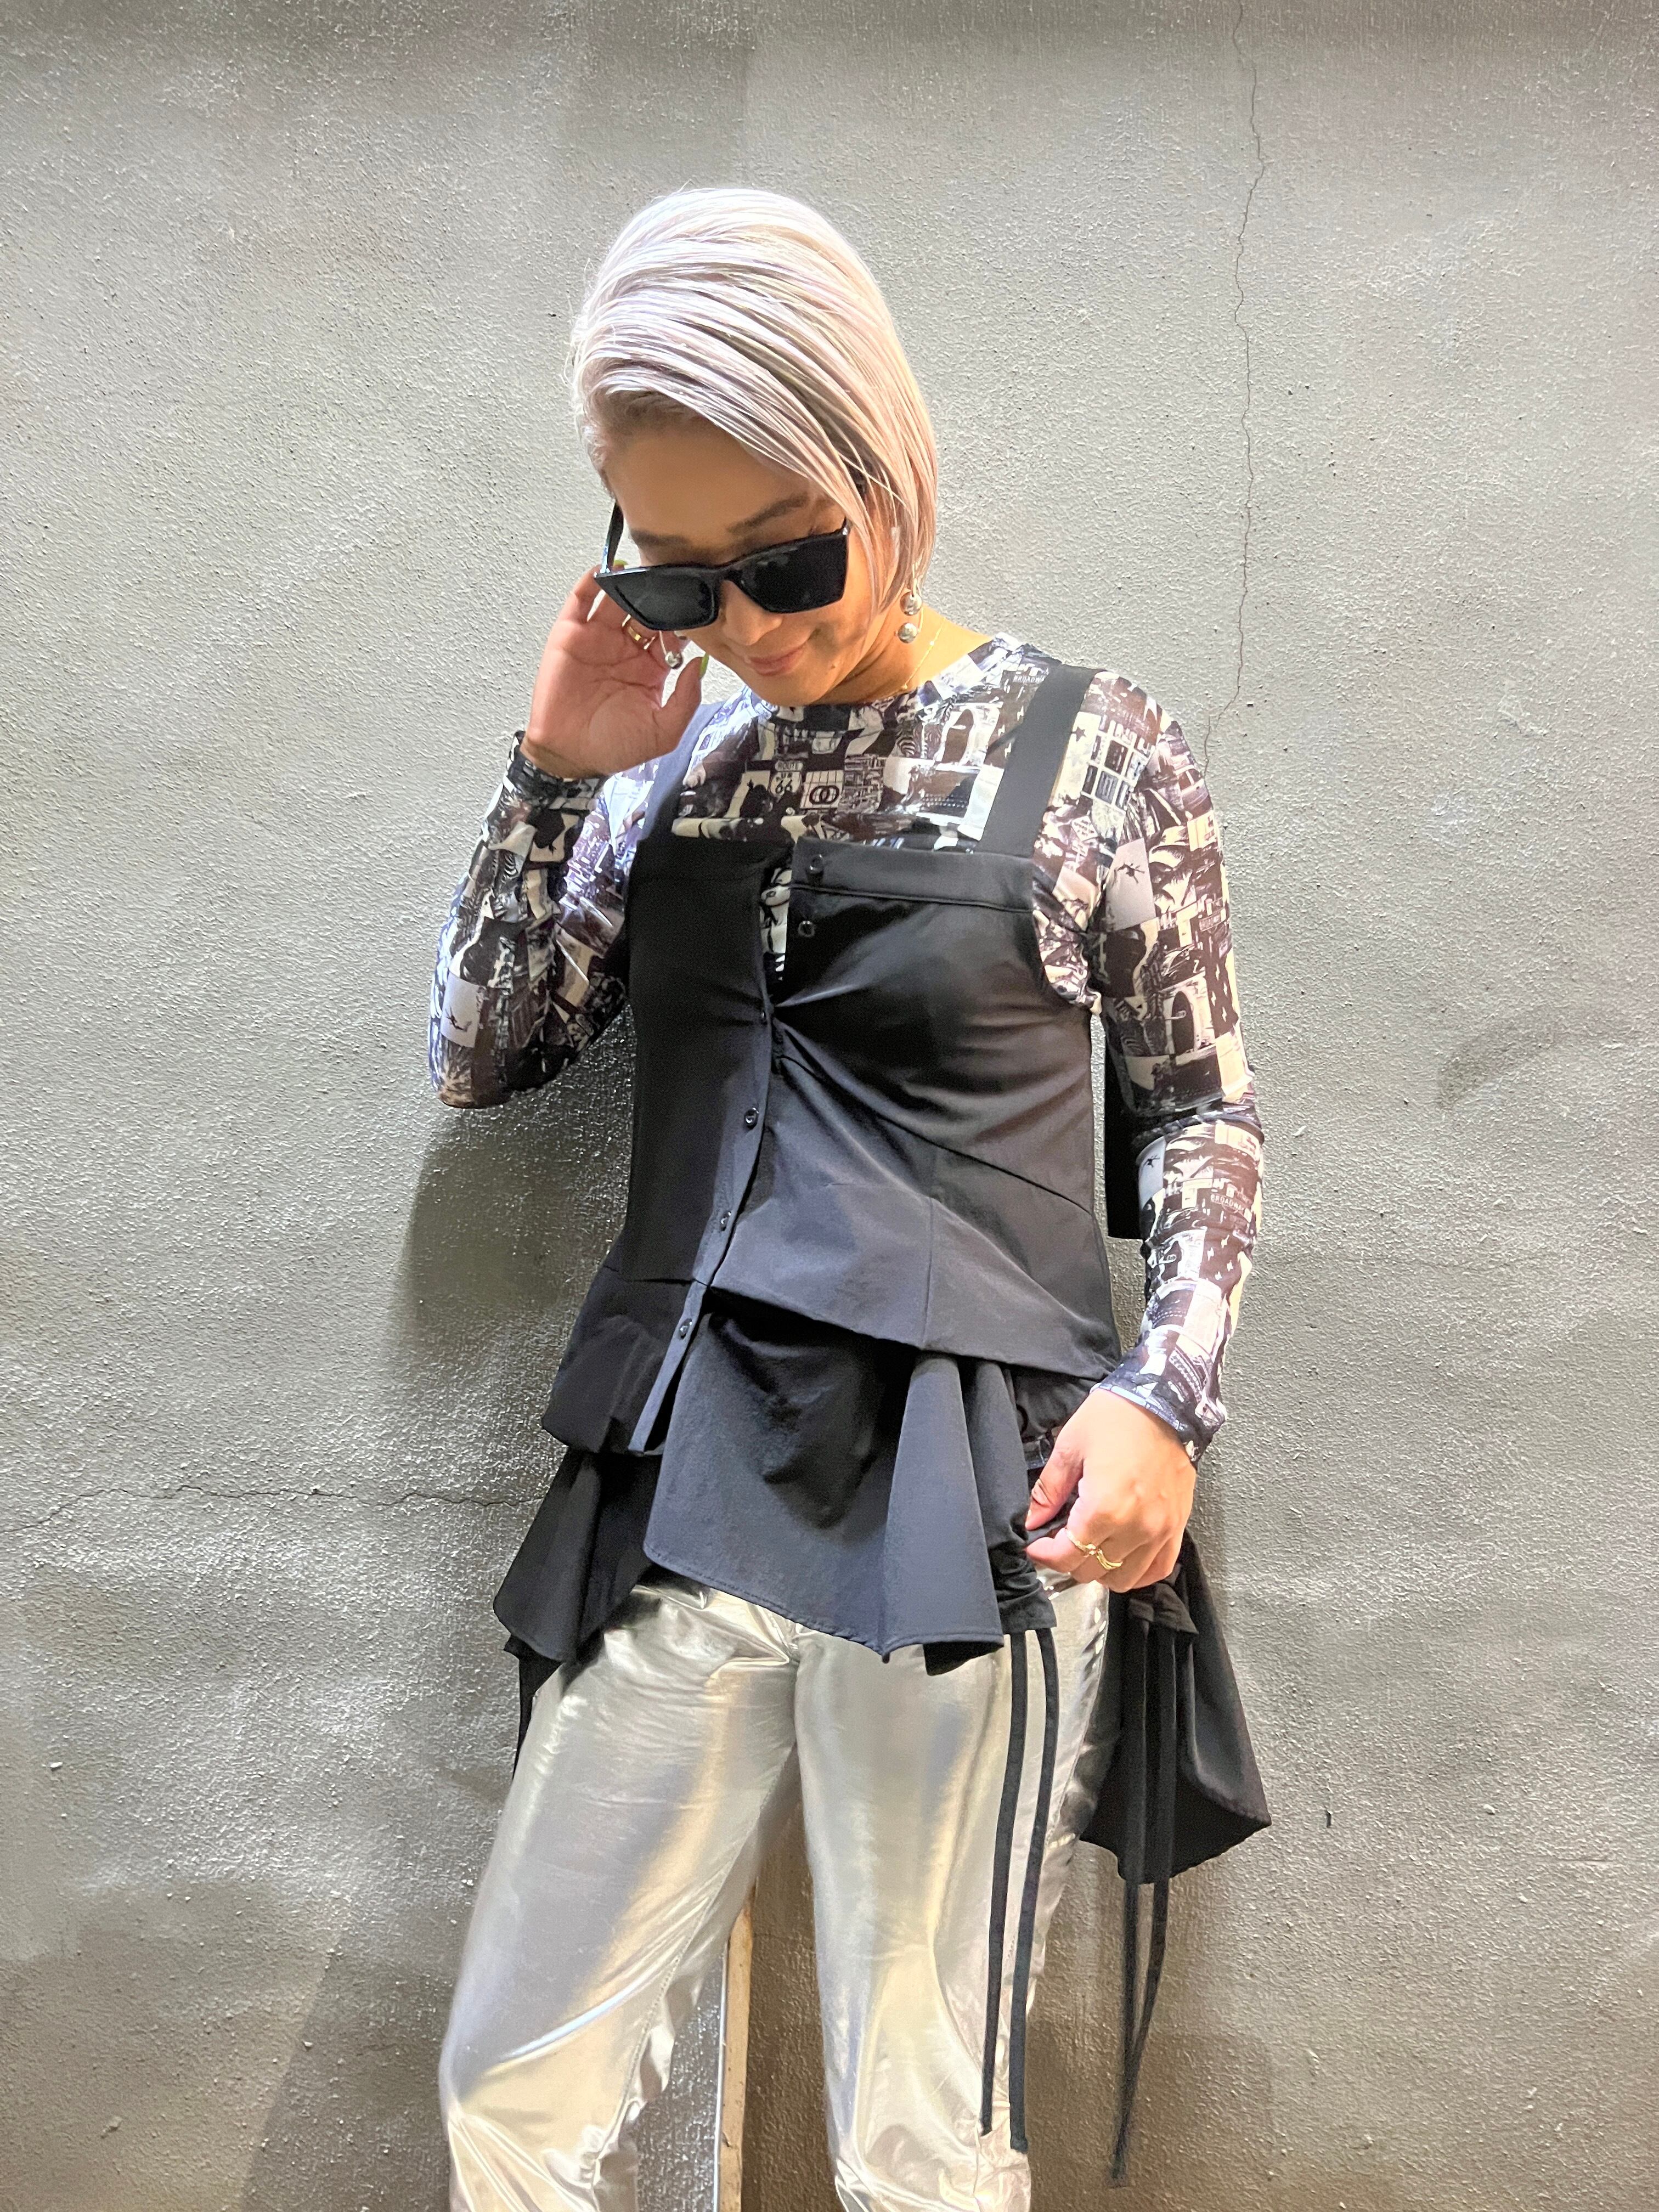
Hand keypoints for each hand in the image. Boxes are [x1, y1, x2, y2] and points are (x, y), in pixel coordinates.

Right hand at [520, 567, 703, 778]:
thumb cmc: (614, 747)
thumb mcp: (664, 732)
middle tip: (670, 580)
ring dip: (629, 583)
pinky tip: (606, 570)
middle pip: (647, 610)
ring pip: (617, 600)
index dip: (683, 622)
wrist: (569, 755)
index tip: (694, 610)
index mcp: (653, 668)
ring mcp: (599, 638)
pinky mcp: (570, 634)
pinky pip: (581, 601)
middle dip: (659, 596)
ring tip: (641, 570)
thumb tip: (701, 663)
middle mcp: (627, 649)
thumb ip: (687, 699)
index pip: (672, 633)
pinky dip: (591, 582)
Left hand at [1023, 1390, 1194, 1590]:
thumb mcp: (1070, 1447)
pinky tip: (1121, 1556)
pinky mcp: (1177, 1527)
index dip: (1045, 1555)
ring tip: (1090, 1547)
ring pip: (1123, 1579)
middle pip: (1092, 1570)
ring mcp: (1160, 1531)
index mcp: (1105, 1508)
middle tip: (1059, 1541)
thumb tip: (1033, 1518)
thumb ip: (1049, 1490)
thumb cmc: (1118, 1417)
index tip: (1037, 1545)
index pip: (1067, 1556)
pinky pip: (1158, 1569)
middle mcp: (1136, 1527)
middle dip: (1068, 1560)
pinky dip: (1137, 1570)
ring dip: (1101, 1570)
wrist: (1165, 1402)